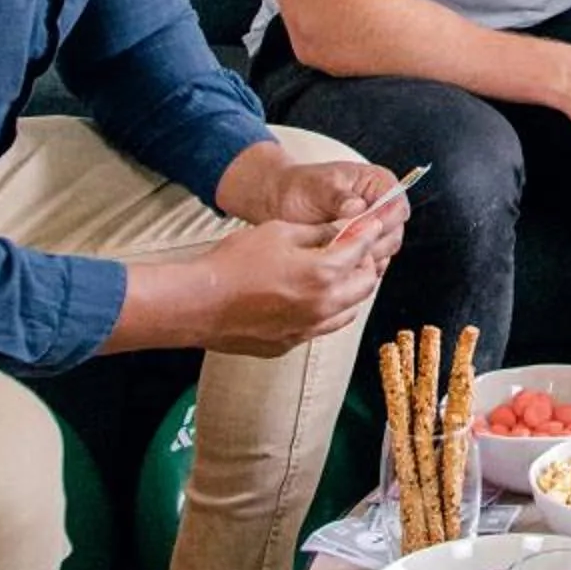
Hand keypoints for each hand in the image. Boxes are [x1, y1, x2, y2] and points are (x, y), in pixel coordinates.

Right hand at [180, 220, 389, 356]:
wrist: (198, 302)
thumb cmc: (233, 263)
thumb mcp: (278, 232)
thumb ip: (316, 232)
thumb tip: (340, 229)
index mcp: (322, 273)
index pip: (361, 251)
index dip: (369, 234)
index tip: (372, 226)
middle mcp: (322, 305)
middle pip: (365, 285)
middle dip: (367, 265)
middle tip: (357, 251)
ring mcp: (307, 329)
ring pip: (348, 311)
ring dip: (349, 291)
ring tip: (337, 274)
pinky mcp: (290, 343)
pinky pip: (322, 327)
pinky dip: (326, 310)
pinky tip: (311, 297)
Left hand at [216, 140, 408, 264]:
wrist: (280, 202)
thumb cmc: (299, 187)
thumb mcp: (317, 187)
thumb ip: (338, 196)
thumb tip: (356, 207)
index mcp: (379, 182)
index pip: (397, 206)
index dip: (383, 221)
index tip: (361, 231)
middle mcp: (382, 207)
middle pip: (394, 233)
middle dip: (371, 244)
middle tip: (346, 250)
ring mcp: (373, 229)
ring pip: (384, 252)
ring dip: (363, 258)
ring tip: (338, 258)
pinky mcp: (363, 247)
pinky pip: (369, 263)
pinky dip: (356, 267)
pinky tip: (336, 266)